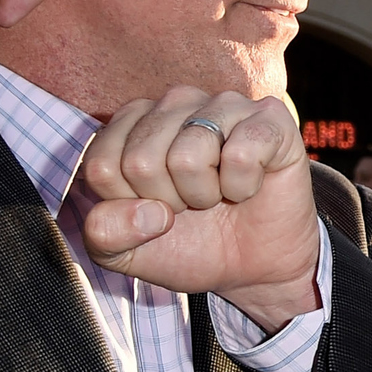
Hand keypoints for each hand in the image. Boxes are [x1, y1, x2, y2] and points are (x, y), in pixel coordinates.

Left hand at [81, 87, 319, 332]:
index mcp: (133, 123)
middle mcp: (175, 103)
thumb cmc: (189, 245)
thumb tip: (145, 210)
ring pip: (187, 157)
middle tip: (192, 203)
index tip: (154, 208)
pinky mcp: (270, 118)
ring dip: (204, 195)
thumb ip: (103, 234)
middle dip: (167, 203)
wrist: (252, 268)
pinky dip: (243, 187)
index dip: (127, 205)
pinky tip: (250, 184)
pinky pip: (240, 154)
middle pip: (141, 162)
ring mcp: (224, 104)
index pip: (101, 165)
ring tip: (219, 193)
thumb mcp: (126, 252)